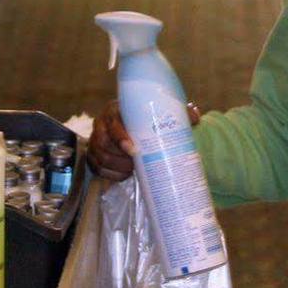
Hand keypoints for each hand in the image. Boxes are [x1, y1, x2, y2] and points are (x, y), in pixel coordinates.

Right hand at [85, 99, 200, 182]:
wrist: (128, 125)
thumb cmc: (144, 118)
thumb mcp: (158, 113)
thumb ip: (177, 112)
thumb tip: (194, 115)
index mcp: (115, 111)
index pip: (112, 124)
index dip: (120, 137)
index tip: (133, 150)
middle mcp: (101, 125)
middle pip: (104, 144)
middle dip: (120, 158)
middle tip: (136, 165)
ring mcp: (95, 141)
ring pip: (101, 158)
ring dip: (117, 167)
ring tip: (133, 171)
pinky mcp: (93, 155)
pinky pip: (98, 168)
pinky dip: (112, 174)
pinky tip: (124, 175)